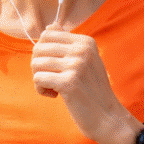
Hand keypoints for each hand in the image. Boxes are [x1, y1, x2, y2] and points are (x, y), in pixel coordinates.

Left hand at [30, 25, 136, 143]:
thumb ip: (67, 44)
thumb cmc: (91, 90)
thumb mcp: (84, 61)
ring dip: (40, 79)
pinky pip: (38, 79)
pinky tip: (55, 95)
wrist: (107, 117)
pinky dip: (41, 89)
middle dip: (38, 65)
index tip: (54, 67)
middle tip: (51, 78)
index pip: (47, 34)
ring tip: (54, 88)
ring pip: (36, 63)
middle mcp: (82, 50)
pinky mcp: (68, 82)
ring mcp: (76, 65)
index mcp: (86, 42)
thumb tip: (49, 26)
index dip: (43, 52)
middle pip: (38, 48)